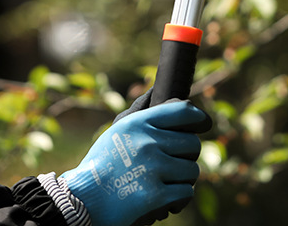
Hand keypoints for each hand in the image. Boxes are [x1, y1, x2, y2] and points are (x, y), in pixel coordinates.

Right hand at [60, 100, 210, 225]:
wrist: (83, 199)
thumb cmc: (102, 163)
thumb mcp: (118, 129)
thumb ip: (142, 111)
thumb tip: (157, 88)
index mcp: (139, 123)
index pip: (183, 111)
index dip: (198, 118)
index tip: (203, 124)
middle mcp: (148, 142)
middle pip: (192, 144)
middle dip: (186, 156)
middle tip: (173, 163)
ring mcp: (153, 168)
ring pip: (192, 171)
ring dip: (182, 179)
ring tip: (165, 182)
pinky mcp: (155, 196)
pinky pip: (185, 193)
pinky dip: (179, 198)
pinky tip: (166, 199)